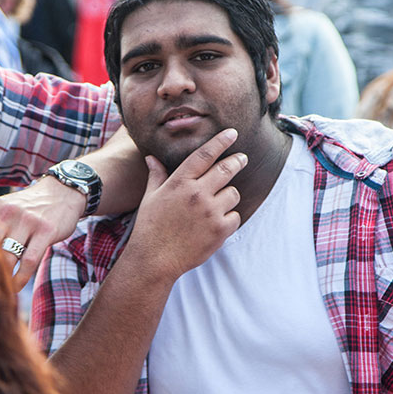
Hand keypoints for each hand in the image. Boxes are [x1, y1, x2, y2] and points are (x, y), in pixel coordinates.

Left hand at [0, 177, 87, 289]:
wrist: (61, 192)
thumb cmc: (27, 208)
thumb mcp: (5, 208)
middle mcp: (7, 211)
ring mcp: (28, 220)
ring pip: (9, 257)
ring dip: (3, 278)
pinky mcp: (45, 230)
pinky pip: (29, 260)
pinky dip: (21, 278)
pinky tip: (16, 287)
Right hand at [124, 128, 245, 281]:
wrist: (155, 259)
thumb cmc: (150, 227)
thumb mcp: (150, 197)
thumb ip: (156, 175)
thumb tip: (152, 158)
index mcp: (179, 182)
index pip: (205, 155)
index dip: (221, 142)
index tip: (232, 133)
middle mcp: (197, 193)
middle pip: (227, 169)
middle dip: (237, 161)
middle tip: (242, 159)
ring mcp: (210, 212)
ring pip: (233, 193)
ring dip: (228, 196)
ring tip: (218, 203)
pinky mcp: (220, 230)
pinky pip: (235, 216)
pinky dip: (229, 218)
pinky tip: (216, 223)